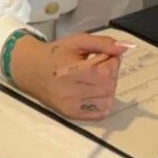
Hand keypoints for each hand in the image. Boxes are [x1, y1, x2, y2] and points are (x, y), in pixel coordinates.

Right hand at [9, 31, 130, 120]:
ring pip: (107, 101)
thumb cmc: (56, 53)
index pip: (105, 73)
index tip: (108, 55)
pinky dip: (103, 101)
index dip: (112, 62)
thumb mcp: (78, 41)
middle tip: (102, 65)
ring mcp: (70, 106)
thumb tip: (125, 47)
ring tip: (98, 78)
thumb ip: (103, 43)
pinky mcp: (71, 115)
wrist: (31, 70)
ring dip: (109, 88)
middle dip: (111, 74)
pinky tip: (95, 90)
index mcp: (69, 71)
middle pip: (108, 87)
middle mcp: (69, 93)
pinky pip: (100, 113)